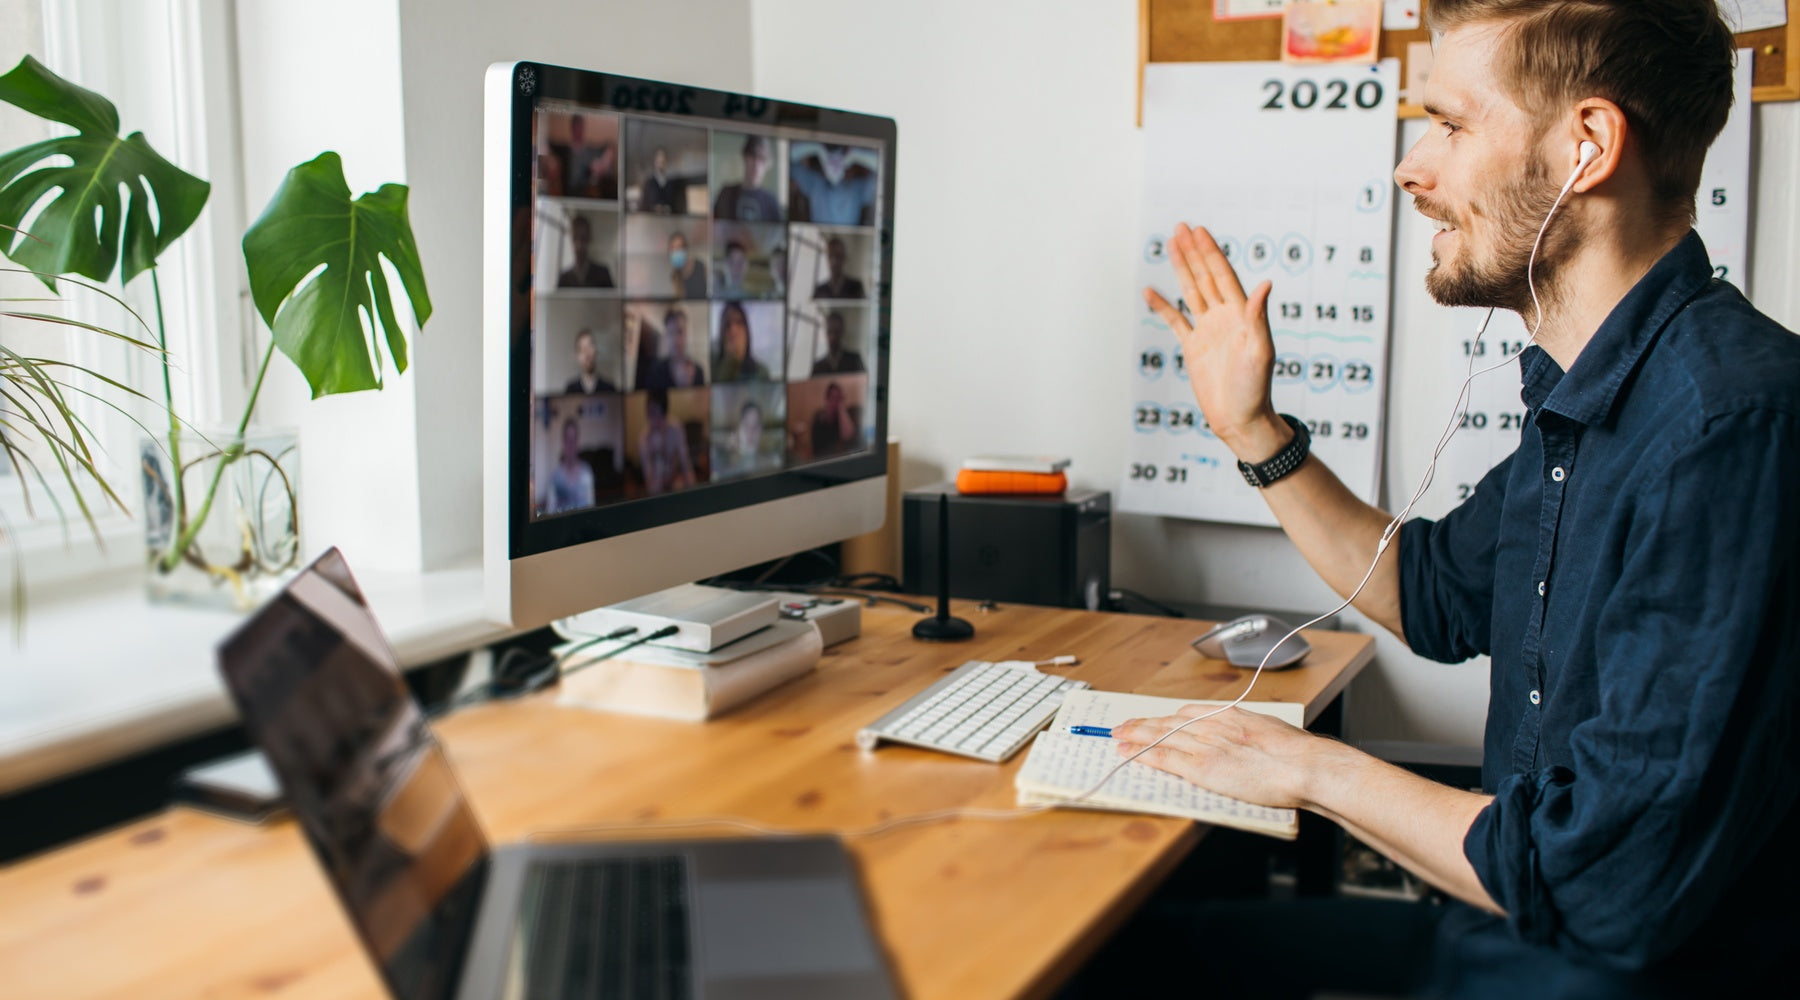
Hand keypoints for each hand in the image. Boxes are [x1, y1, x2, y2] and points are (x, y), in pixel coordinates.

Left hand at [1110, 706, 1329, 809]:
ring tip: (1118, 735)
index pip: (1188, 713)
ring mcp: (1205, 745)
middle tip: (1123, 725)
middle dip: (1144, 723)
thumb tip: (1249, 734)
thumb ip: (1250, 730)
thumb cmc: (1296, 753)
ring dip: (1136, 735)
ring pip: (1160, 736)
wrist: (1303, 766)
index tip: (1155, 719)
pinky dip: (1143, 754)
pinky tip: (1128, 752)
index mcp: (1230, 715)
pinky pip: (1165, 758)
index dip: (1166, 717)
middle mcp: (1212, 725)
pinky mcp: (1202, 767)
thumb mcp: (1270, 729)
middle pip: (1168, 721)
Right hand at [1142, 224, 1285, 458]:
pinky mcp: (1194, 347)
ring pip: (1191, 292)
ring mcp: (1208, 331)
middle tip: (1182, 227)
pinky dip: (1163, 306)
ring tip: (1171, 245)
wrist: (1240, 419)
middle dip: (1194, 252)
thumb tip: (1265, 283)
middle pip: (1205, 276)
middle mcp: (1224, 317)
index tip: (1200, 231)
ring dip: (1182, 269)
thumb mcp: (1260, 351)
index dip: (1211, 252)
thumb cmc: (1255, 389)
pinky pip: (1175, 321)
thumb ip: (1259, 317)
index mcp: (1241, 315)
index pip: (1223, 275)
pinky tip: (1150, 291)